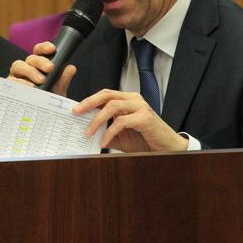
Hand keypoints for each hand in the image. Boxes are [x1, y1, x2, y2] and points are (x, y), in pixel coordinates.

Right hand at [7, 41, 76, 96]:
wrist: (42, 116)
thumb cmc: (49, 99)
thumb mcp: (59, 90)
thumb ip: (64, 79)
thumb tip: (71, 68)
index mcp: (38, 64)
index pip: (39, 51)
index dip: (44, 47)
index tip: (52, 49)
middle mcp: (27, 67)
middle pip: (30, 58)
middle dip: (40, 61)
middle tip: (50, 68)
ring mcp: (17, 75)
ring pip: (18, 65)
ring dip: (30, 71)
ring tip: (41, 81)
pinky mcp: (10, 85)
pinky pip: (11, 80)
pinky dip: (20, 82)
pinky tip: (29, 88)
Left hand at [74, 89, 188, 151]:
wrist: (166, 148)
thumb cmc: (145, 140)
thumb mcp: (121, 136)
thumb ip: (107, 131)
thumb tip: (88, 133)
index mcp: (128, 100)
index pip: (105, 94)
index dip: (89, 100)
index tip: (76, 109)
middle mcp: (134, 99)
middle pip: (107, 95)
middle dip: (89, 103)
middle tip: (76, 112)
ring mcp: (140, 107)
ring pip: (112, 106)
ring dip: (97, 120)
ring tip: (88, 132)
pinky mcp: (145, 118)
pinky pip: (121, 122)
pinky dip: (109, 132)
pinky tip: (104, 141)